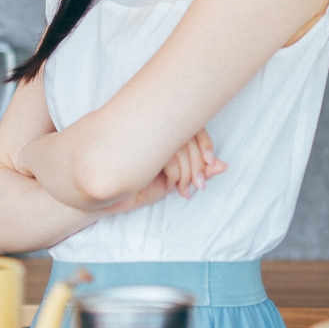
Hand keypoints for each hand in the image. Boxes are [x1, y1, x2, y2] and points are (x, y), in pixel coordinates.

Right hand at [103, 129, 227, 214]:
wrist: (104, 199)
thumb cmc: (137, 189)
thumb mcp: (174, 182)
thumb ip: (198, 173)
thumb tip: (224, 166)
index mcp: (165, 134)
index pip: (194, 127)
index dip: (206, 143)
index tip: (211, 162)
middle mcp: (156, 132)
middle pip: (189, 137)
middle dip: (198, 163)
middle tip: (197, 185)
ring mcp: (146, 138)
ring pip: (180, 146)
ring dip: (188, 171)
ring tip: (184, 190)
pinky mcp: (137, 148)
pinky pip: (168, 155)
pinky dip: (175, 173)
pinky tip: (172, 186)